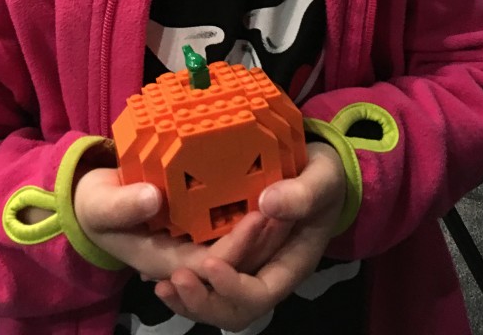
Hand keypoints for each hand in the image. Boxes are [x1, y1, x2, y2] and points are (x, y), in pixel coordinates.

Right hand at [74, 168, 288, 281]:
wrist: (90, 200)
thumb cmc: (93, 206)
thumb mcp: (100, 205)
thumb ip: (123, 205)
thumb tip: (153, 199)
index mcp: (166, 261)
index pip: (213, 264)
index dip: (239, 245)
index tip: (261, 215)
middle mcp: (187, 258)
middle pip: (236, 263)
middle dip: (263, 241)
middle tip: (287, 208)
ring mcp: (195, 242)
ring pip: (240, 249)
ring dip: (264, 232)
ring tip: (287, 201)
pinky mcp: (199, 224)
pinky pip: (232, 228)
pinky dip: (251, 216)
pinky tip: (270, 190)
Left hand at [154, 143, 345, 329]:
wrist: (319, 172)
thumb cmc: (323, 176)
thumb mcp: (322, 178)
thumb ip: (302, 193)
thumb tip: (268, 204)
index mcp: (292, 264)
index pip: (261, 293)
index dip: (233, 287)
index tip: (209, 264)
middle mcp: (268, 273)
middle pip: (235, 311)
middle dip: (205, 301)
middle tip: (175, 279)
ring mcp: (249, 267)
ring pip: (218, 303)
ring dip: (190, 300)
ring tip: (162, 285)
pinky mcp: (233, 254)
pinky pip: (209, 282)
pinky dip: (185, 282)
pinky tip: (159, 273)